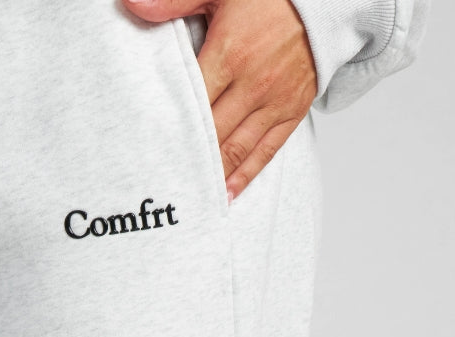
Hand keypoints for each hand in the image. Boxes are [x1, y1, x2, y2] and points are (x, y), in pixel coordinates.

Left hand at [122, 0, 316, 199]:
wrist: (324, 0)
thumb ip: (174, 1)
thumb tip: (130, 3)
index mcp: (230, 53)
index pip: (192, 101)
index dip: (170, 128)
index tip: (148, 151)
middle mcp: (253, 84)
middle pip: (211, 133)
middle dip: (187, 159)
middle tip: (161, 184)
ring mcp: (274, 101)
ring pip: (236, 149)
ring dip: (212, 176)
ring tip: (188, 198)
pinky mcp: (292, 112)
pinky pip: (266, 152)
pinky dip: (245, 176)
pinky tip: (225, 195)